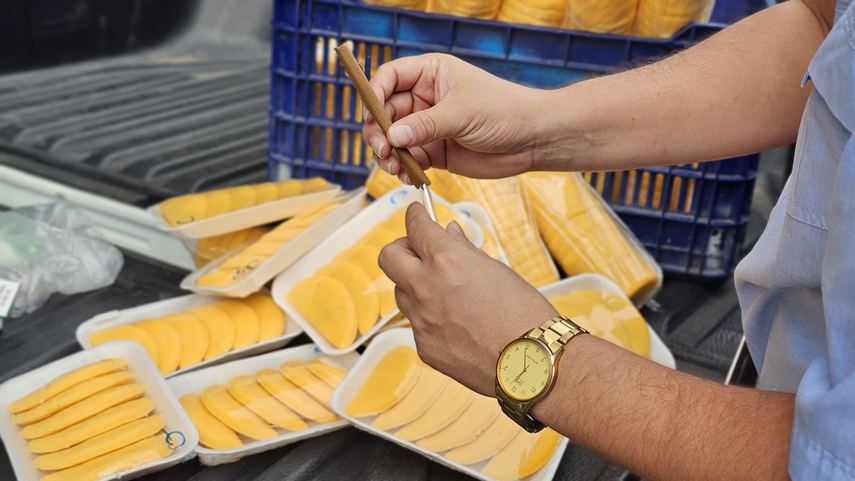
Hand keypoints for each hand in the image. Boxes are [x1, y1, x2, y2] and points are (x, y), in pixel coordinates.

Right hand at [363, 54, 551, 182]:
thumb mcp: (461, 113)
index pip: (389, 78)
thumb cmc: (504, 111)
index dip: (374, 94)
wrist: (533, 139)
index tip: (372, 116)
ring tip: (394, 167)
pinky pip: (409, 159)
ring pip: (393, 139)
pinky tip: (408, 175)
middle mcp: (425, 98)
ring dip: (388, 154)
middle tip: (383, 149)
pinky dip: (403, 169)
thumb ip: (424, 125)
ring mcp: (428, 126)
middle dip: (378, 132)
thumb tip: (391, 135)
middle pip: (385, 112)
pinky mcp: (435, 151)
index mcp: (431, 74)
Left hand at [378, 203, 557, 395]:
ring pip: (402, 292)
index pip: (415, 227)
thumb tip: (449, 232)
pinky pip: (417, 324)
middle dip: (402, 248)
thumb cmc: (524, 313)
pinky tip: (457, 324)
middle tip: (420, 251)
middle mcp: (425, 288)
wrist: (531, 361)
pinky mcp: (424, 347)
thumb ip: (464, 250)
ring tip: (447, 293)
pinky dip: (430, 318)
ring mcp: (421, 320)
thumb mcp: (496, 269)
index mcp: (445, 260)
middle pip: (389, 256)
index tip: (417, 213)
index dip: (416, 215)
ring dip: (416, 285)